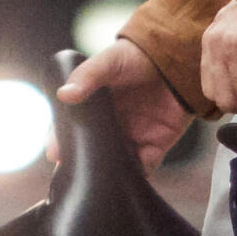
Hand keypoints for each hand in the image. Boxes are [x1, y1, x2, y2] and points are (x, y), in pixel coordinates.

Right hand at [53, 39, 192, 172]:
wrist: (181, 57)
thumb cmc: (139, 56)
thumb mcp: (109, 62)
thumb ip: (87, 76)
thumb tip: (64, 95)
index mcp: (94, 108)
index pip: (72, 129)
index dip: (61, 142)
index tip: (54, 153)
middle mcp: (111, 125)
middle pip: (92, 151)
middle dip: (82, 163)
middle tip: (75, 172)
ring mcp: (132, 137)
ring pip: (114, 163)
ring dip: (108, 173)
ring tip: (100, 179)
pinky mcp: (155, 145)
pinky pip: (143, 167)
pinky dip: (136, 175)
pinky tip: (128, 179)